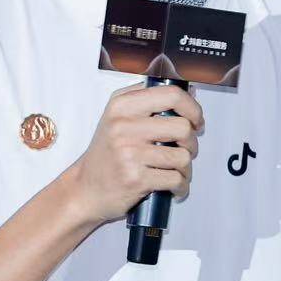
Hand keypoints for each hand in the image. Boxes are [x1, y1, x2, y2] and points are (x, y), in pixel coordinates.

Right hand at [64, 80, 202, 226]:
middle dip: (192, 142)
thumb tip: (189, 92)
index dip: (193, 108)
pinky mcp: (136, 179)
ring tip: (177, 170)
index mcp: (122, 106)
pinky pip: (176, 179)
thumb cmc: (105, 154)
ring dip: (187, 168)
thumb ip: (147, 98)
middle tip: (186, 149)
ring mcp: (129, 154)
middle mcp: (124, 127)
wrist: (84, 189)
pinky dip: (181, 185)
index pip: (172, 95)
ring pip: (182, 156)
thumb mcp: (116, 116)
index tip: (196, 120)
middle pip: (183, 127)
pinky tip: (175, 186)